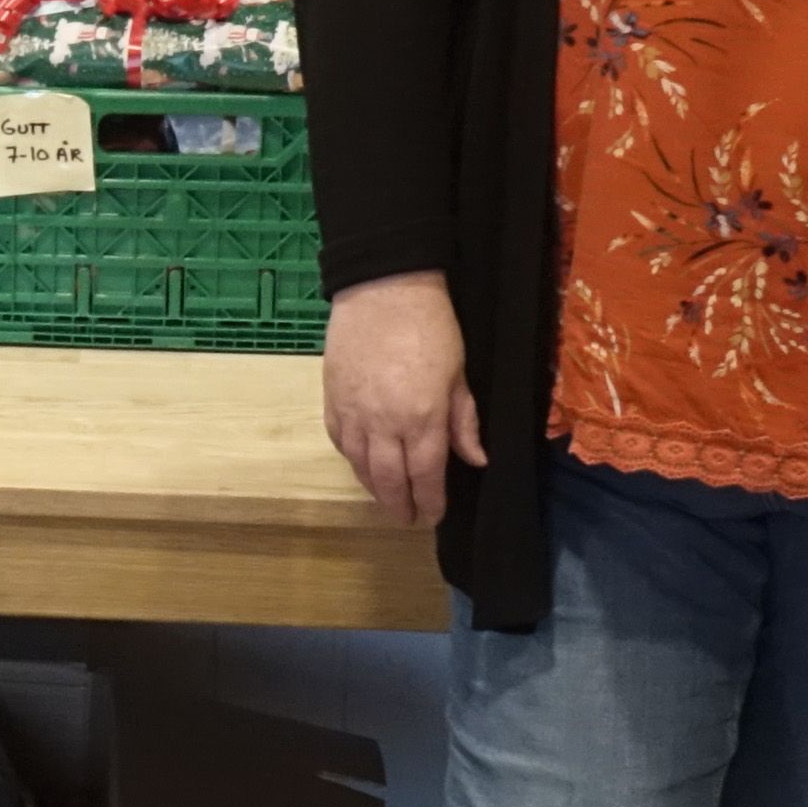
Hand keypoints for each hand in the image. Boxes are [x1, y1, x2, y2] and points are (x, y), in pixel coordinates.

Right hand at [323, 269, 479, 530]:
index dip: (430, 501)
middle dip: (399, 505)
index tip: (433, 515)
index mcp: (422, 418)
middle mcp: (384, 424)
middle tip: (407, 517)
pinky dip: (351, 459)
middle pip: (388, 481)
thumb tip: (475, 460)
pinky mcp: (332, 399)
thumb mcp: (459, 374)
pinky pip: (339, 442)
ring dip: (374, 487)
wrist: (384, 288)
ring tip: (387, 496)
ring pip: (359, 466)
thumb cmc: (431, 327)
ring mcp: (353, 413)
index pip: (425, 475)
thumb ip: (464, 421)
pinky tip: (361, 463)